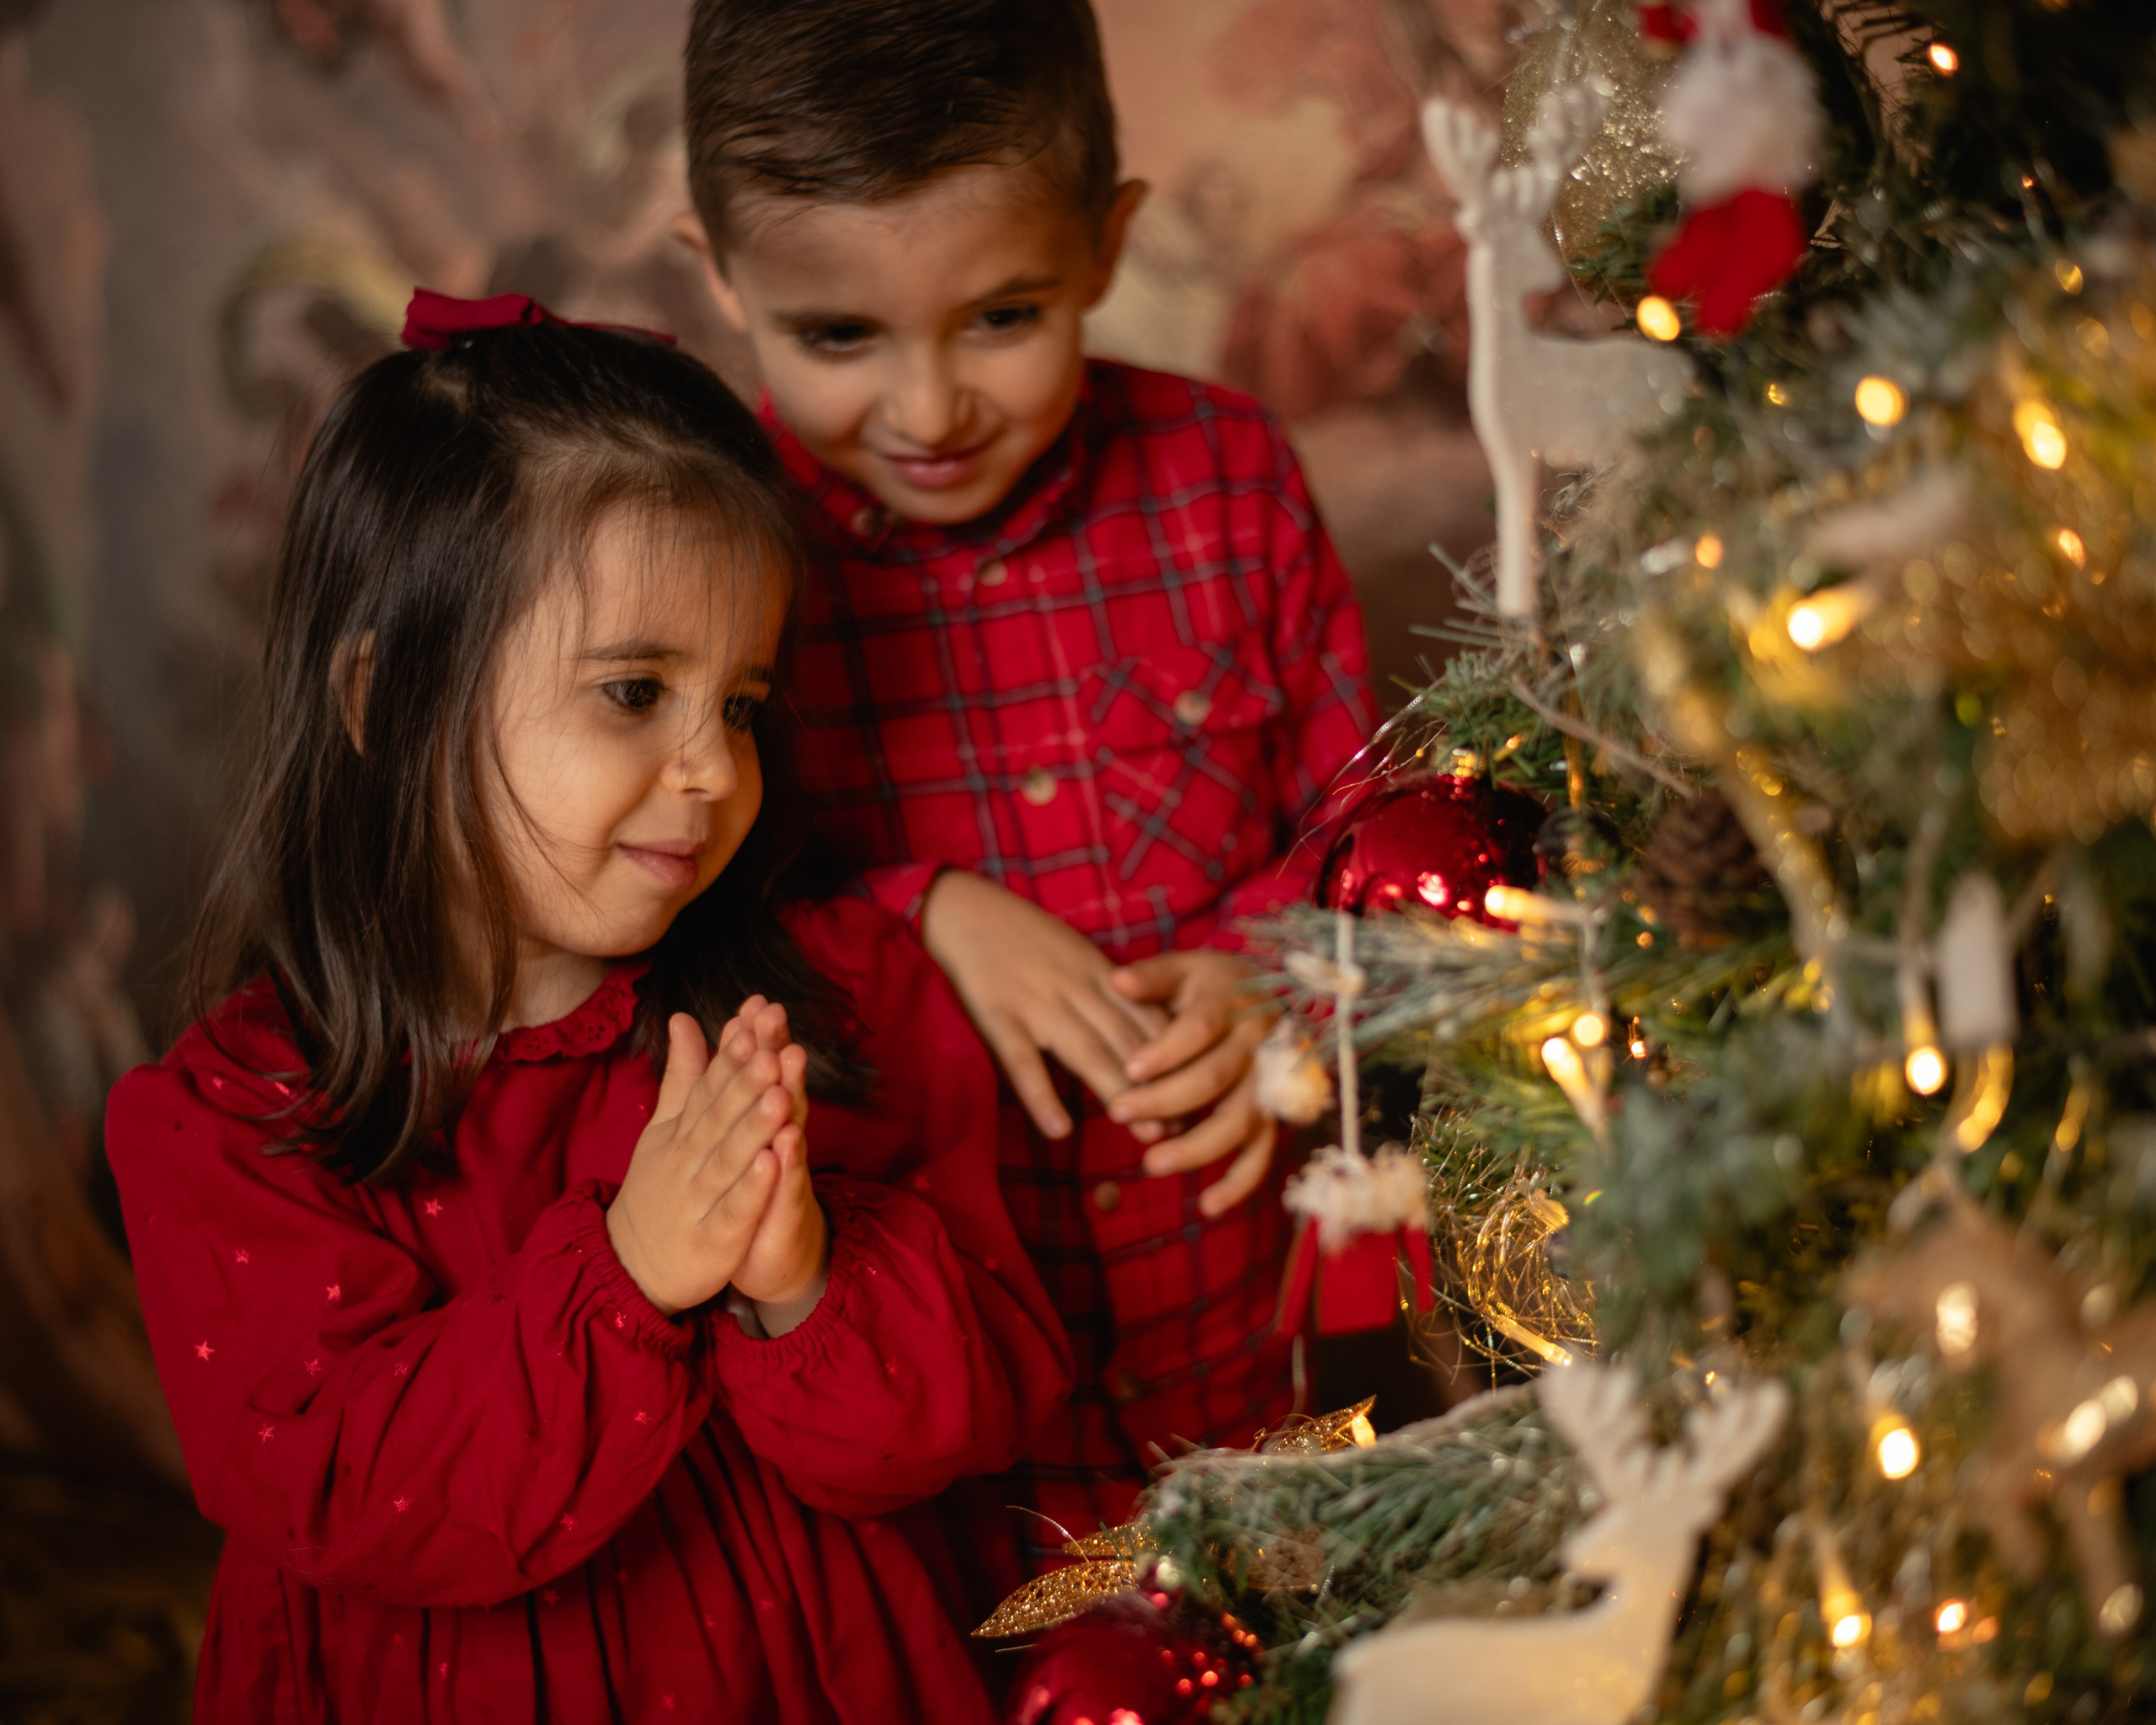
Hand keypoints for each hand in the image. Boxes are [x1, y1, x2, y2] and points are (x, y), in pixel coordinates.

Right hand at [605, 1008, 798, 1315]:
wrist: (631, 1264)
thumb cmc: (658, 1187)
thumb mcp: (665, 1128)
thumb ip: (682, 1075)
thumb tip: (685, 1016)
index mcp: (680, 1132)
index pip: (707, 1088)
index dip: (730, 1057)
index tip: (752, 1022)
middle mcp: (687, 1161)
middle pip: (719, 1118)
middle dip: (746, 1084)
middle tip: (772, 1049)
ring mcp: (698, 1201)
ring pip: (729, 1160)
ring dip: (754, 1128)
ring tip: (780, 1096)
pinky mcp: (713, 1240)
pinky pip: (734, 1211)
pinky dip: (752, 1189)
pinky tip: (773, 1163)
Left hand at [727, 998, 828, 1335]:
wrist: (771, 1255)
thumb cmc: (745, 1189)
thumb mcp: (726, 1132)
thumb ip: (717, 1079)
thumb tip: (710, 1026)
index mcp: (761, 1119)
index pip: (758, 1072)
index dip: (755, 1038)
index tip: (752, 1001)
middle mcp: (782, 1138)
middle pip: (780, 1088)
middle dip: (776, 1053)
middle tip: (775, 1017)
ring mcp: (789, 1173)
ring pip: (789, 1132)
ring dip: (789, 1101)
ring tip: (784, 1071)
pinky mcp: (789, 1212)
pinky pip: (788, 1188)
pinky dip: (786, 1167)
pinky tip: (783, 1146)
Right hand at [920, 871, 1165, 1137]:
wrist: (960, 908)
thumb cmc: (1019, 935)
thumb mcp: (1073, 953)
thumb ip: (1106, 989)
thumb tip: (1147, 1032)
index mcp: (1098, 970)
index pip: (1148, 1016)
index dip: (1179, 1057)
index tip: (1204, 1093)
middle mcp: (1076, 986)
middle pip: (1127, 1040)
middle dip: (1162, 1085)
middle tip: (1188, 1130)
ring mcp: (1037, 1001)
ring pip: (1087, 1052)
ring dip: (1120, 1093)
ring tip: (1146, 1135)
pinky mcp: (997, 1015)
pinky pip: (1023, 1062)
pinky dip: (1042, 1096)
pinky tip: (1060, 1130)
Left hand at [1106, 951, 1277, 1216]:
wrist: (1274, 995)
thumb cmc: (1216, 985)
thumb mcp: (1187, 967)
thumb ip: (1153, 975)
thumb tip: (1117, 979)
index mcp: (1233, 1003)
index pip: (1200, 1028)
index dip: (1166, 1050)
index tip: (1129, 1068)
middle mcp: (1258, 1044)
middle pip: (1214, 1078)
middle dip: (1165, 1100)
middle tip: (1117, 1113)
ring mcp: (1270, 1083)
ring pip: (1239, 1121)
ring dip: (1197, 1147)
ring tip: (1152, 1164)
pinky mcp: (1274, 1114)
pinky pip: (1263, 1152)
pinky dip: (1240, 1183)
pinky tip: (1207, 1205)